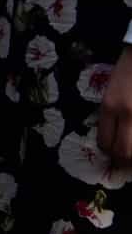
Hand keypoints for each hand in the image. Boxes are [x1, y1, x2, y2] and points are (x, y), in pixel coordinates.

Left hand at [97, 46, 131, 164]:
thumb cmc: (127, 70)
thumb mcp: (111, 91)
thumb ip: (111, 114)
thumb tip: (112, 140)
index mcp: (110, 106)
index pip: (105, 141)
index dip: (108, 152)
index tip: (112, 154)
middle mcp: (127, 113)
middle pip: (123, 151)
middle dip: (123, 161)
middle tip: (124, 163)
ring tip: (131, 159)